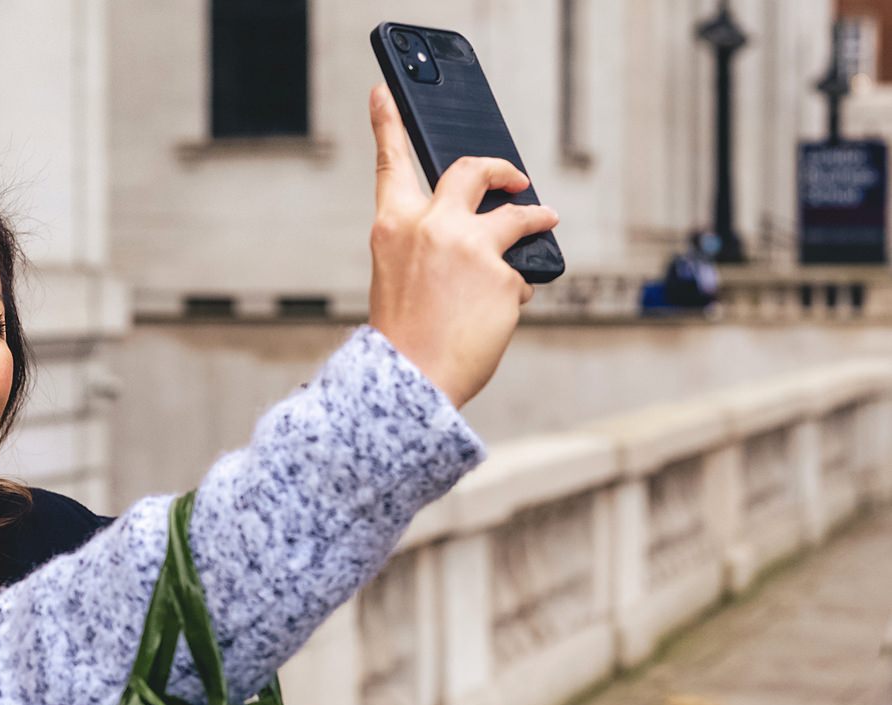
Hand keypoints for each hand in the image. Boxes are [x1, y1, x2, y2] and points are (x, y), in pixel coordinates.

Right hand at [365, 85, 558, 407]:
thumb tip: (483, 231)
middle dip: (500, 167)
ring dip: (537, 217)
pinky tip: (497, 315)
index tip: (384, 94)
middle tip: (514, 177)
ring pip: (517, 215)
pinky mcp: (504, 274)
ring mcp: (471, 246)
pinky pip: (521, 274)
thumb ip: (428, 245)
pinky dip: (514, 293)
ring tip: (547, 222)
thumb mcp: (399, 279)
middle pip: (473, 170)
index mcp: (393, 227)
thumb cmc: (404, 338)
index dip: (386, 123)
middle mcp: (432, 225)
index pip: (391, 163)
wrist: (410, 384)